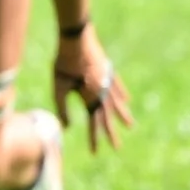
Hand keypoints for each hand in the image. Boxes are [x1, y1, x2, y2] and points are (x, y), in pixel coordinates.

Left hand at [53, 27, 133, 153]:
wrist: (76, 37)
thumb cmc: (64, 62)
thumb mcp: (59, 87)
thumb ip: (63, 108)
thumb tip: (67, 127)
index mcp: (91, 97)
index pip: (94, 122)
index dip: (94, 138)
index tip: (95, 152)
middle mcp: (103, 91)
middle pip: (108, 116)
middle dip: (111, 132)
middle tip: (117, 147)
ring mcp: (107, 80)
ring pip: (116, 102)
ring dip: (122, 115)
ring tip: (130, 126)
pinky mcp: (107, 69)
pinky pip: (117, 86)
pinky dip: (122, 94)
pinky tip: (127, 101)